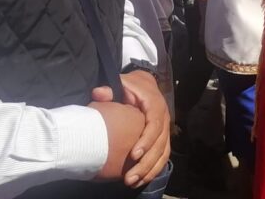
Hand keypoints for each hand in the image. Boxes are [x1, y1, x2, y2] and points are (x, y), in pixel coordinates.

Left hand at [92, 71, 170, 187]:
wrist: (145, 85)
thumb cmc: (130, 87)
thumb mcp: (121, 83)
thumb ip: (110, 88)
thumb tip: (99, 93)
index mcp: (155, 105)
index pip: (154, 124)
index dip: (146, 140)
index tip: (133, 155)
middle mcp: (164, 118)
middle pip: (160, 144)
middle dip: (146, 163)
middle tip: (129, 177)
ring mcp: (165, 130)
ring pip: (163, 153)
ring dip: (149, 170)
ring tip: (132, 182)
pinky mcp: (163, 139)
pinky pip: (162, 157)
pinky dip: (153, 170)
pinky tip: (140, 181)